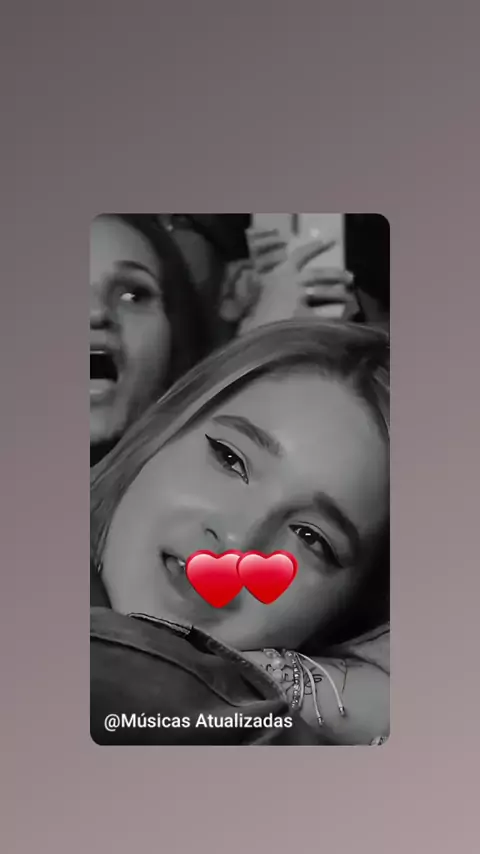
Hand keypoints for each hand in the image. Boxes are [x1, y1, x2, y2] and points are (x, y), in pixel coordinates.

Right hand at [241, 228, 359, 331]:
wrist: (254, 332)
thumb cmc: (250, 314)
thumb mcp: (254, 296)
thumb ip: (264, 293)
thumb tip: (263, 289)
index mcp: (279, 275)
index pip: (299, 255)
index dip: (314, 248)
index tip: (330, 241)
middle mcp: (294, 283)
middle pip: (320, 275)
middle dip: (336, 275)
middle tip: (350, 277)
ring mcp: (303, 300)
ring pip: (326, 293)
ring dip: (340, 295)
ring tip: (348, 297)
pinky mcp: (310, 316)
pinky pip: (326, 316)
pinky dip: (334, 317)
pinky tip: (341, 320)